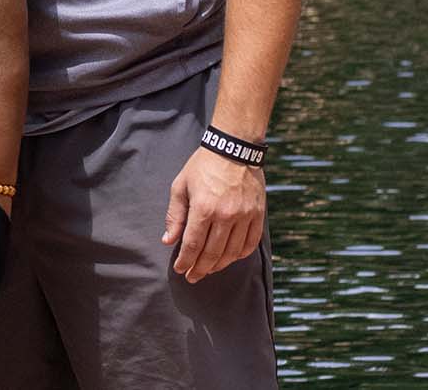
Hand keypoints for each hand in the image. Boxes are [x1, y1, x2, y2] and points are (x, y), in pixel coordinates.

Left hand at [162, 147, 264, 282]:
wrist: (234, 150)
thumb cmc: (202, 167)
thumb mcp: (181, 186)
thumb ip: (175, 215)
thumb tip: (168, 240)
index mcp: (204, 208)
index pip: (193, 244)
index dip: (186, 261)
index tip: (181, 270)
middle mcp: (226, 216)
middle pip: (212, 252)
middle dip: (200, 268)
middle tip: (193, 277)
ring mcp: (245, 217)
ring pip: (232, 252)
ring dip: (219, 265)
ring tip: (209, 270)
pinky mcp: (258, 215)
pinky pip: (250, 243)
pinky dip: (240, 255)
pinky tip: (230, 258)